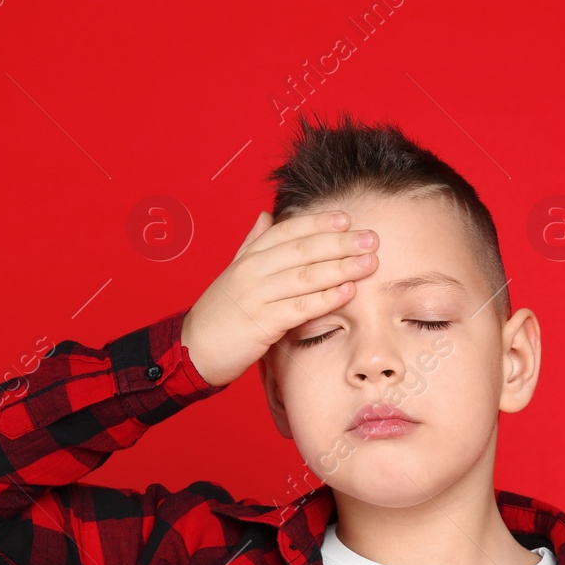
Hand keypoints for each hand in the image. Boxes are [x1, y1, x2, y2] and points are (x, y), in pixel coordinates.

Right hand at [180, 208, 379, 386]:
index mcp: (248, 257)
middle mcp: (252, 271)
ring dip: (341, 267)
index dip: (318, 223)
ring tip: (369, 262)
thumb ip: (251, 244)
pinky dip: (326, 298)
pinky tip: (348, 292)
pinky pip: (300, 308)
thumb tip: (266, 215)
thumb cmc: (219, 314)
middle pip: (302, 250)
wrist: (192, 349)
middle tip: (372, 238)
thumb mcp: (232, 273)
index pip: (288, 231)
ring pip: (305, 276)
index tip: (347, 218)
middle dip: (340, 242)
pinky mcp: (261, 324)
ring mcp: (256, 297)